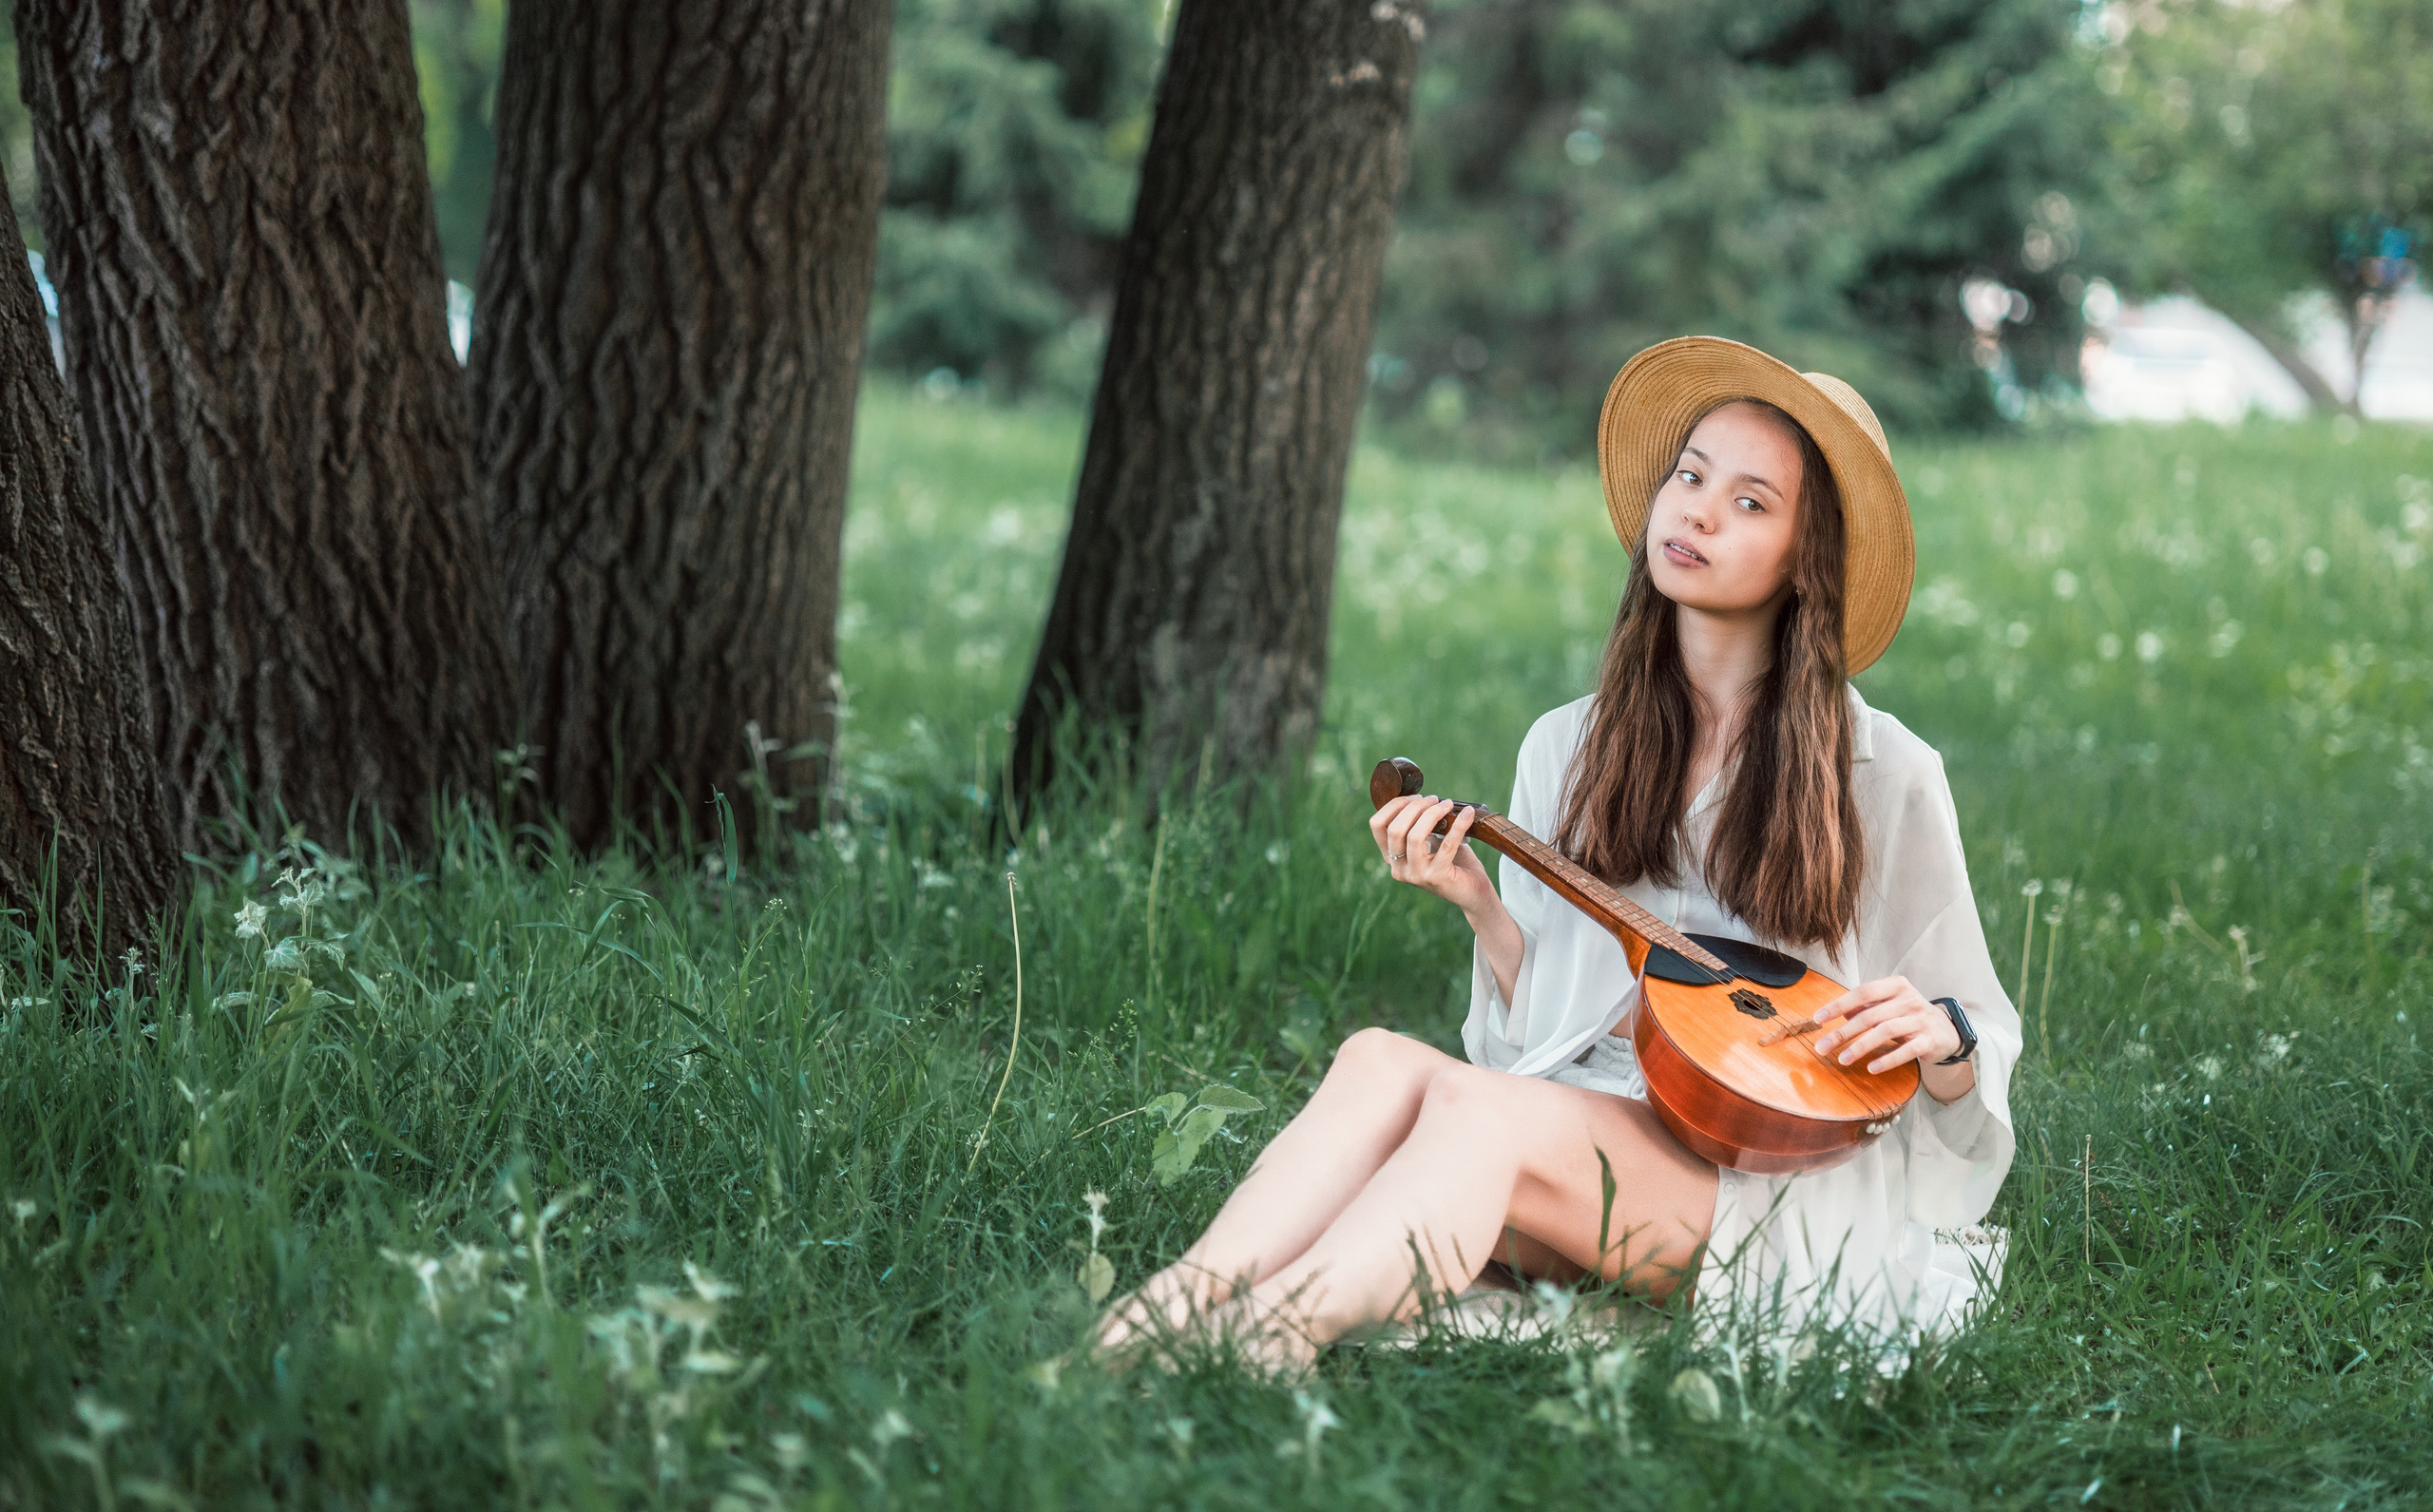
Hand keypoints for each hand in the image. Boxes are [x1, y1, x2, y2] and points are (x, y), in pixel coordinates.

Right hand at [1367, 794, 1495, 914]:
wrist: (1473, 892)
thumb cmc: (1453, 862)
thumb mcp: (1430, 842)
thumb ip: (1420, 825)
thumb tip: (1423, 797)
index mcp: (1391, 858)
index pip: (1377, 826)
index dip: (1394, 805)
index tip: (1415, 797)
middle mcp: (1399, 869)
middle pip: (1395, 829)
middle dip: (1415, 807)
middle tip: (1434, 799)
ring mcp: (1416, 875)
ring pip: (1415, 837)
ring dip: (1432, 814)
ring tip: (1447, 804)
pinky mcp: (1437, 877)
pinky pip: (1446, 845)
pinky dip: (1459, 825)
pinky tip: (1468, 813)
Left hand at [1808, 976, 1957, 1074]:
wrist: (1947, 1030)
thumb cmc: (1909, 1015)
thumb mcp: (1889, 1005)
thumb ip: (1866, 1006)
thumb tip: (1839, 1012)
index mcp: (1896, 986)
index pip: (1863, 992)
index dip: (1839, 1005)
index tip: (1818, 1018)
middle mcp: (1909, 1000)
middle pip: (1869, 1016)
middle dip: (1842, 1032)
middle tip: (1822, 1047)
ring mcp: (1920, 1020)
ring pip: (1885, 1032)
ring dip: (1860, 1047)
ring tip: (1842, 1059)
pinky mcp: (1929, 1040)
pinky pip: (1905, 1051)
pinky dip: (1887, 1060)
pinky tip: (1871, 1068)